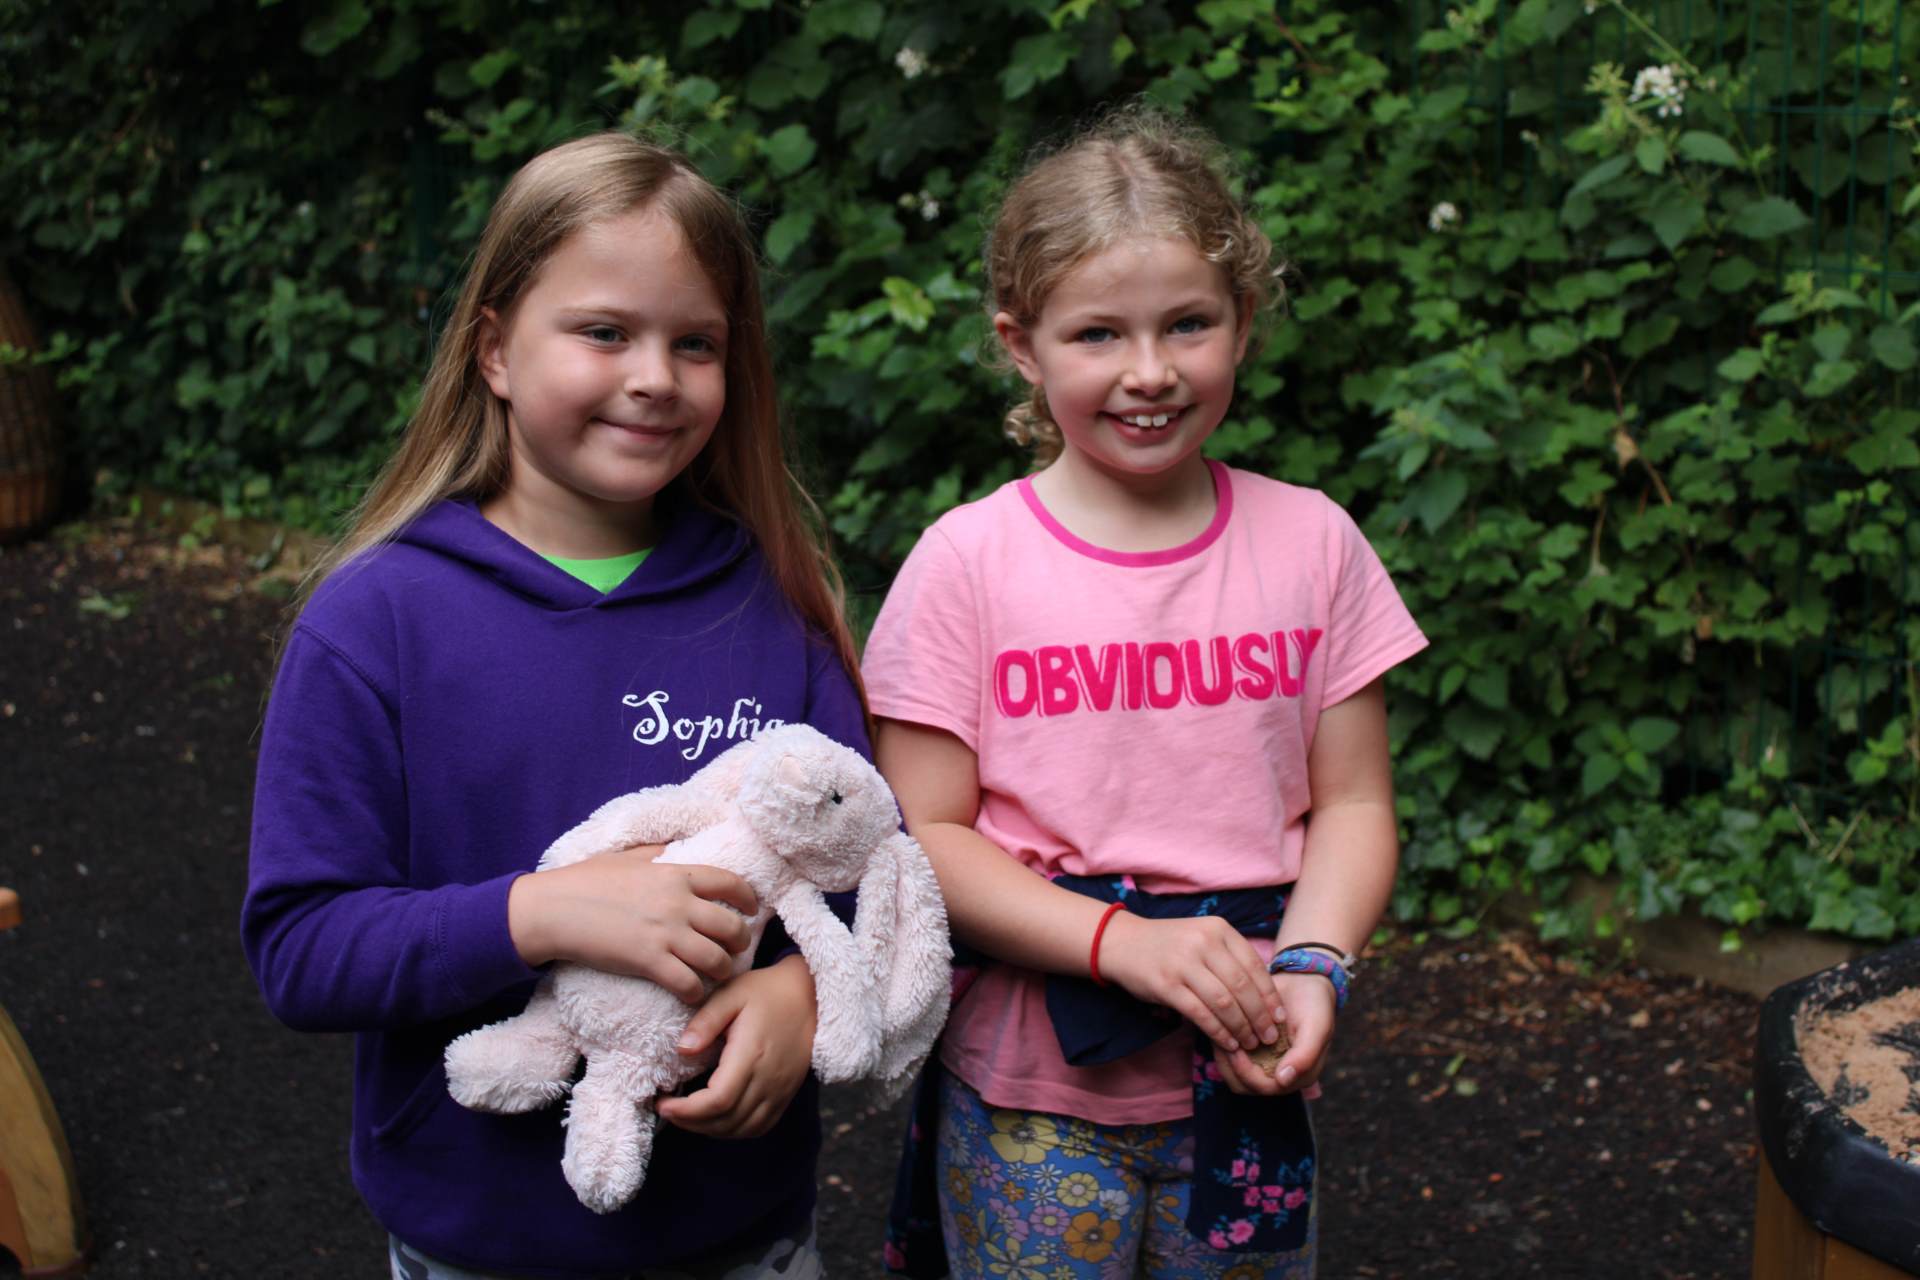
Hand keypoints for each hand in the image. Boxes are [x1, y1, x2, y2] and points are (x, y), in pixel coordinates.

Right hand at [507, 844, 758, 1003]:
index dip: (748, 898)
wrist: (553, 909)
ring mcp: (665, 934)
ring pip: (717, 959)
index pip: (729, 882)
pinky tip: (691, 994)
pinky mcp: (649, 962)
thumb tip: (672, 848)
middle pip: (732, 926)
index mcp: (675, 874)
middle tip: (736, 950)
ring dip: (722, 971)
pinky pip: (689, 984)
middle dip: (741, 941)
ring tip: (717, 975)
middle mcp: (678, 903)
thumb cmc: (584, 880)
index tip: (752, 908)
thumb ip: (655, 854)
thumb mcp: (626, 857)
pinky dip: (696, 993)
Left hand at [658, 954, 816, 1138]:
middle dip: (690, 1123)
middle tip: (666, 1109)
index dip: (686, 1111)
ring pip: (742, 1129)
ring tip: (686, 1115)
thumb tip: (682, 1050)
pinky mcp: (786, 1094)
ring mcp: (780, 1090)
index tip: (662, 1103)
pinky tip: (715, 1118)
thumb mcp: (732, 993)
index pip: (718, 1100)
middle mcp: (769, 1078)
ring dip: (709, 1130)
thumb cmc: (766, 992)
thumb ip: (705, 1021)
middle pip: (727, 1120)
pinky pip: (759, 1127)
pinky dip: (734, 1131)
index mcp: (752, 1053)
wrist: (809, 995)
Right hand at [1096, 912, 1283, 1052]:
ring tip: (1250, 1043)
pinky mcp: (1166, 984)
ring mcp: (1183, 963)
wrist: (1123, 942)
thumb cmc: (1170, 945)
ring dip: (1241, 1028)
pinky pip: (1200, 1013)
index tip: (1279, 1017)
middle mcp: (1203, 942)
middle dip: (1260, 1017)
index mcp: (1218, 929)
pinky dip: (1218, 1032)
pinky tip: (1228, 1043)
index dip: (1270, 995)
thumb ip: (1229, 959)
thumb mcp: (1202, 939)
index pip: (1254, 966)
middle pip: (1242, 986)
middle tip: (1269, 1037)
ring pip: (1224, 1002)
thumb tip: (1265, 997)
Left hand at [1212, 970, 1335, 1095]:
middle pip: (1247, 1086)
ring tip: (1221, 1037)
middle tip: (1224, 1042)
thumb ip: (1305, 1055)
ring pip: (1235, 1077)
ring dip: (1225, 1060)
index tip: (1236, 1050)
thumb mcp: (1317, 1026)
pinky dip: (1223, 1050)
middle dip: (1232, 1067)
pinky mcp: (1251, 1053)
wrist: (1303, 982)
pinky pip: (1230, 1062)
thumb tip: (1283, 1080)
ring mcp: (1265, 1064)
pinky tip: (1221, 1031)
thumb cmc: (1314, 1004)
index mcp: (1300, 1074)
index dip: (1248, 1074)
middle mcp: (1281, 1074)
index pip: (1268, 1088)